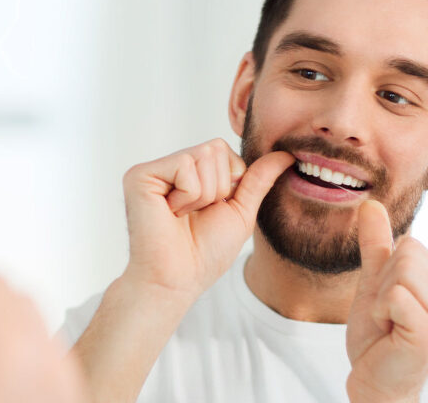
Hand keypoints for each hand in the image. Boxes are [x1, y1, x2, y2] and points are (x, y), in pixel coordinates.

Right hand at [121, 138, 293, 299]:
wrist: (178, 280)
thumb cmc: (205, 253)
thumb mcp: (240, 211)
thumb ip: (259, 179)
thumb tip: (287, 154)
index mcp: (189, 173)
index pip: (223, 149)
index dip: (230, 182)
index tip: (209, 211)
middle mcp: (168, 167)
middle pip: (215, 148)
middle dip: (218, 188)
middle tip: (194, 215)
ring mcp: (153, 170)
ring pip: (203, 155)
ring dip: (204, 195)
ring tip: (182, 216)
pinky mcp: (140, 175)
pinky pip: (184, 166)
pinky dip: (188, 196)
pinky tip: (170, 213)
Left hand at [346, 201, 427, 401]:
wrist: (374, 380)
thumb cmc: (378, 336)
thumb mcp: (374, 281)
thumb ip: (376, 244)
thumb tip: (371, 203)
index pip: (410, 243)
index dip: (387, 271)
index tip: (391, 303)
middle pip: (407, 253)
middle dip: (384, 283)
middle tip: (389, 315)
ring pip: (400, 271)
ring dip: (381, 299)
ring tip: (390, 324)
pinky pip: (394, 295)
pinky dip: (381, 312)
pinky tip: (391, 333)